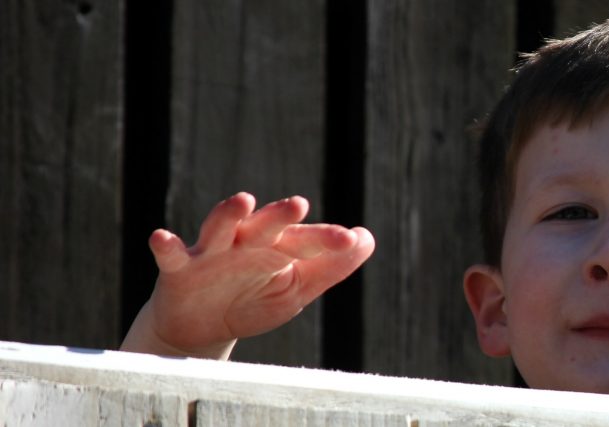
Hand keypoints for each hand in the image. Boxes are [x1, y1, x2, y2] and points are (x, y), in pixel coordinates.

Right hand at [121, 192, 374, 358]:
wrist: (203, 329)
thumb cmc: (254, 301)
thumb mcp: (296, 289)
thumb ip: (330, 267)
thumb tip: (366, 239)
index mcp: (278, 247)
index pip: (305, 239)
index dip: (327, 239)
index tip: (351, 239)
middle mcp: (246, 242)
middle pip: (266, 225)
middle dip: (280, 215)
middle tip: (299, 204)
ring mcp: (211, 252)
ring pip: (221, 228)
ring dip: (229, 214)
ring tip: (243, 200)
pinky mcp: (180, 269)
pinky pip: (172, 254)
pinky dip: (166, 245)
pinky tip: (161, 236)